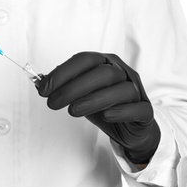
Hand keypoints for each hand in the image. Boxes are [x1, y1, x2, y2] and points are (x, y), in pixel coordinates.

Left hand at [37, 52, 160, 163]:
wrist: (131, 126)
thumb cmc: (104, 105)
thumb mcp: (81, 94)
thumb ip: (64, 86)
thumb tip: (40, 83)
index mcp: (106, 62)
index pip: (84, 59)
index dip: (62, 72)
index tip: (44, 88)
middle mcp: (122, 72)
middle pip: (101, 73)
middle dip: (73, 87)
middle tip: (52, 103)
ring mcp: (137, 91)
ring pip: (120, 89)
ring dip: (93, 99)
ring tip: (72, 111)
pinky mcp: (145, 111)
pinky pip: (138, 108)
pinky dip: (121, 111)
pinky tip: (105, 116)